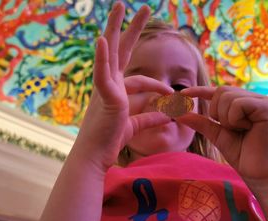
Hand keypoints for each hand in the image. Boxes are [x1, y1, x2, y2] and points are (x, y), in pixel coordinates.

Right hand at [75, 3, 172, 170]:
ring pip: (110, 53)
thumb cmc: (110, 142)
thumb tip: (170, 113)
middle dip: (128, 29)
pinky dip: (102, 58)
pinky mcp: (104, 97)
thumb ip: (150, 117)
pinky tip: (103, 41)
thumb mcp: (135, 126)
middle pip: (120, 51)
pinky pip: (102, 74)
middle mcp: (108, 85)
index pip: (138, 79)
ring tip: (120, 6)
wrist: (95, 157)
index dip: (158, 87)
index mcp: (115, 92)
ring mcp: (105, 88)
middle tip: (137, 8)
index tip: (173, 95)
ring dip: (114, 28)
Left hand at [178, 86, 267, 180]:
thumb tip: (177, 112)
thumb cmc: (242, 155)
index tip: (182, 93)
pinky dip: (235, 119)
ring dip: (225, 118)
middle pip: (220, 91)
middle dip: (216, 112)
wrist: (259, 174)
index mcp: (244, 103)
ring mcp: (262, 101)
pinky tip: (248, 129)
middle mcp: (255, 99)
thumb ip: (200, 122)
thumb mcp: (216, 134)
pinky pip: (238, 104)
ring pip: (226, 96)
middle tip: (231, 129)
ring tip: (241, 130)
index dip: (200, 90)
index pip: (219, 92)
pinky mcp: (267, 107)